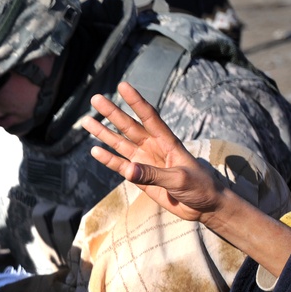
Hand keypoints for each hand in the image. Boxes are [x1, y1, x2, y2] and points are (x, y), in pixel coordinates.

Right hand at [82, 81, 228, 224]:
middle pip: (129, 126)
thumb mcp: (180, 179)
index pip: (149, 117)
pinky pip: (120, 166)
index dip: (136, 101)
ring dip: (104, 133)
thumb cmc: (200, 187)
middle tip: (96, 99)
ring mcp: (144, 162)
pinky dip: (107, 159)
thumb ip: (154, 174)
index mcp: (167, 142)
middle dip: (112, 112)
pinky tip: (94, 150)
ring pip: (120, 144)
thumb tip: (128, 170)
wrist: (204, 206)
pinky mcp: (139, 177)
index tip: (123, 86)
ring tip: (86, 121)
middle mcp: (153, 148)